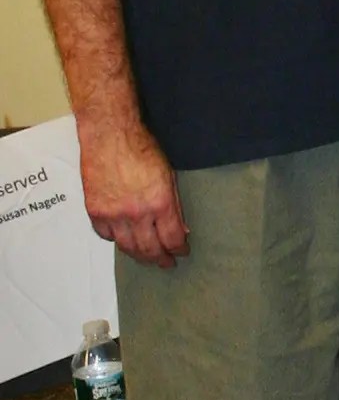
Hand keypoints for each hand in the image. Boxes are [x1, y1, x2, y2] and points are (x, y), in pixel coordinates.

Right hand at [78, 117, 188, 267]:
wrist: (110, 135)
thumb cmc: (142, 149)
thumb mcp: (169, 176)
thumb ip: (175, 206)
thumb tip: (181, 230)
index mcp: (160, 203)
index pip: (172, 239)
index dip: (179, 250)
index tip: (182, 252)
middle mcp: (136, 213)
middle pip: (150, 249)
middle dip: (160, 259)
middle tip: (166, 263)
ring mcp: (113, 214)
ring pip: (127, 247)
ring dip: (139, 256)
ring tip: (147, 258)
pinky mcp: (94, 211)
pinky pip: (105, 235)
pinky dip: (115, 240)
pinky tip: (123, 239)